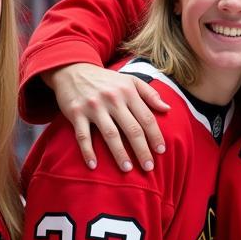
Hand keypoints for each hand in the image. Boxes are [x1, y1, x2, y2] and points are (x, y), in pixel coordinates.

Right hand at [44, 63, 168, 171]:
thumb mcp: (130, 80)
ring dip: (119, 153)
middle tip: (148, 167)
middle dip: (141, 149)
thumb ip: (150, 94)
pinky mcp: (76, 113)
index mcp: (128, 92)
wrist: (73, 70)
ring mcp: (93, 107)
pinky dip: (87, 151)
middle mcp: (112, 99)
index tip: (161, 151)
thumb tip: (168, 108)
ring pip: (110, 134)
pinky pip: (83, 136)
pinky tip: (93, 165)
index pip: (146, 117)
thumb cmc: (106, 80)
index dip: (155, 135)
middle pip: (131, 129)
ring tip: (127, 169)